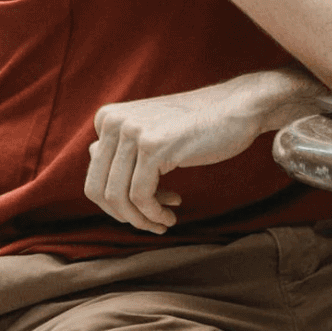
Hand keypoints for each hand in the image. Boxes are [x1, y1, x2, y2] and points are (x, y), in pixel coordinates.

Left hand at [85, 69, 323, 232]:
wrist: (240, 107)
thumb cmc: (200, 123)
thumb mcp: (153, 130)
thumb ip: (120, 144)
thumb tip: (91, 156)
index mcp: (108, 117)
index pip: (95, 174)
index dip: (117, 200)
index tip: (146, 206)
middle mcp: (114, 122)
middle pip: (98, 188)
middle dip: (123, 215)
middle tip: (149, 224)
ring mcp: (132, 132)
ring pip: (118, 197)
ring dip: (140, 219)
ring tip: (162, 223)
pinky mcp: (154, 147)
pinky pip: (141, 197)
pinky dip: (153, 214)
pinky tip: (170, 215)